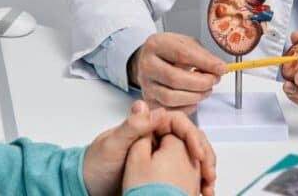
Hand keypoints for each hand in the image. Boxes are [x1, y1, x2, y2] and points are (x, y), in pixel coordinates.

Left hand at [83, 100, 215, 195]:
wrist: (88, 186)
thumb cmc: (94, 163)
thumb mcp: (112, 144)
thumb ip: (132, 126)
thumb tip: (154, 109)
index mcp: (146, 125)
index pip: (178, 122)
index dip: (192, 136)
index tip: (198, 154)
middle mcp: (155, 137)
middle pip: (190, 140)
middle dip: (204, 155)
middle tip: (210, 175)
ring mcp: (160, 155)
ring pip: (191, 157)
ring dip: (204, 171)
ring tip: (208, 188)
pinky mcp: (161, 171)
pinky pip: (186, 173)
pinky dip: (196, 182)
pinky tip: (200, 192)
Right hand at [128, 32, 227, 111]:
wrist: (150, 60)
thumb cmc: (169, 52)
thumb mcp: (186, 43)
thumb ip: (203, 55)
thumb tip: (219, 68)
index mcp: (156, 45)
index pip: (182, 55)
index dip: (205, 63)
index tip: (221, 68)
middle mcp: (147, 64)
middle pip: (175, 79)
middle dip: (201, 83)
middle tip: (214, 80)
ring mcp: (146, 84)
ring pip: (171, 98)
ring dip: (195, 96)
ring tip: (206, 89)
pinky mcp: (149, 100)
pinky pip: (170, 109)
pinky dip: (187, 106)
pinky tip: (194, 97)